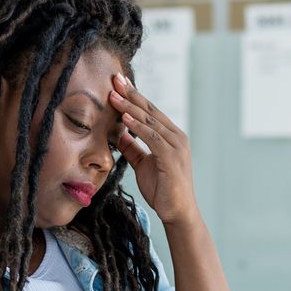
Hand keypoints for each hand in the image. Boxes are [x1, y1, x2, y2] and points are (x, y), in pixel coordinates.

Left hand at [109, 73, 198, 225]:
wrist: (177, 212)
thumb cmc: (162, 189)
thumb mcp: (143, 165)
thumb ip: (134, 148)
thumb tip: (120, 132)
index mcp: (171, 136)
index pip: (150, 111)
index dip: (133, 96)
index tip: (117, 84)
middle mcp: (176, 137)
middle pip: (150, 110)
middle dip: (131, 94)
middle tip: (115, 79)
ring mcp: (176, 146)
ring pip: (150, 120)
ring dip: (130, 107)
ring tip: (113, 95)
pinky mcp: (172, 157)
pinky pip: (152, 137)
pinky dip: (138, 126)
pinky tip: (125, 117)